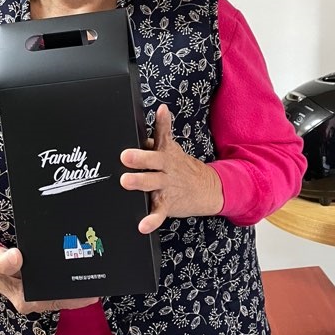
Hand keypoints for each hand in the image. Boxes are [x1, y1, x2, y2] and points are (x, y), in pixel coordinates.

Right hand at [0, 244, 98, 315]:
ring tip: (98, 265)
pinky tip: (81, 258)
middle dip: (82, 286)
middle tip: (102, 273)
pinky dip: (69, 270)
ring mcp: (39, 289)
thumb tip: (17, 257)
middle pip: (64, 294)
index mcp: (27, 300)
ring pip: (64, 286)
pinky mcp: (41, 278)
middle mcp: (36, 297)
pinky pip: (59, 277)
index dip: (76, 298)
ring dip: (78, 278)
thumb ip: (3, 262)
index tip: (94, 293)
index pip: (58, 302)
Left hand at [120, 103, 223, 234]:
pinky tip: (142, 225)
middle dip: (140, 157)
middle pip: (154, 160)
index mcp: (166, 153)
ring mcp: (167, 186)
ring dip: (141, 183)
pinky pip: (158, 213)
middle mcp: (167, 168)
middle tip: (125, 156)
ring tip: (127, 182)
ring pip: (153, 184)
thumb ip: (162, 130)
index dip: (162, 122)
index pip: (164, 135)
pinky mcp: (168, 204)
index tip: (160, 111)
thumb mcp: (172, 148)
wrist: (209, 189)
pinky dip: (151, 220)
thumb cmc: (182, 167)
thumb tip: (161, 109)